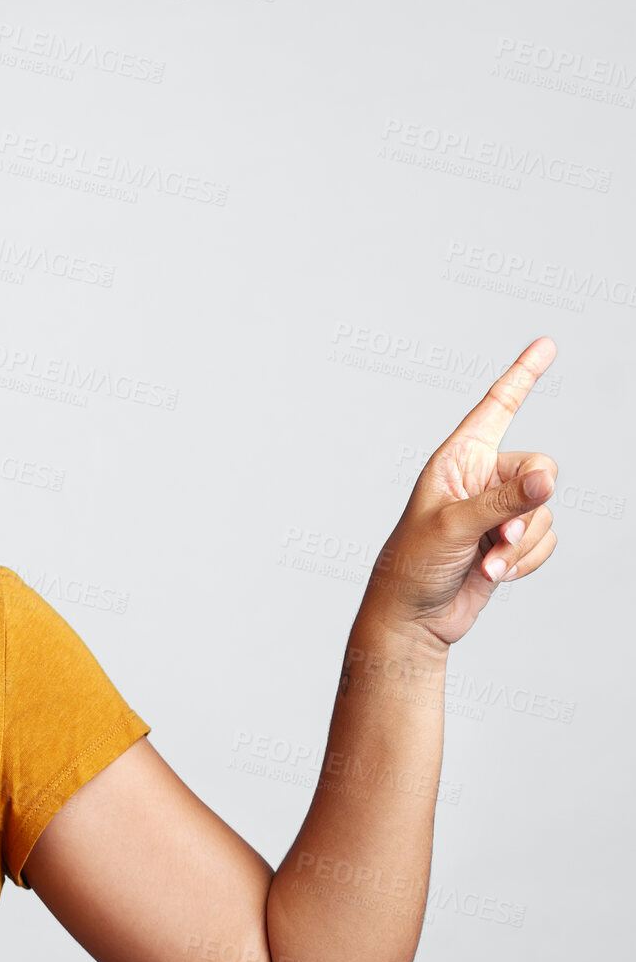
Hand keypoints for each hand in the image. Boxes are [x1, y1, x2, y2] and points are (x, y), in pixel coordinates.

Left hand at [364, 337, 559, 648]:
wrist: (413, 617)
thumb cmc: (413, 566)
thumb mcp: (454, 528)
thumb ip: (503, 502)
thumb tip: (548, 480)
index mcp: (457, 460)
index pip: (496, 408)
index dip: (522, 375)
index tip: (545, 344)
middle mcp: (480, 478)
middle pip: (540, 472)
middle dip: (527, 511)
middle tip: (498, 539)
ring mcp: (497, 510)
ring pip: (546, 511)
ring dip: (522, 545)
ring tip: (487, 564)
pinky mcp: (508, 540)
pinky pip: (546, 540)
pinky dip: (526, 561)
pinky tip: (494, 575)